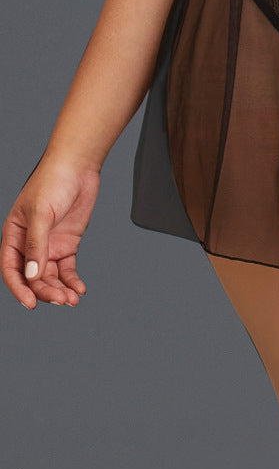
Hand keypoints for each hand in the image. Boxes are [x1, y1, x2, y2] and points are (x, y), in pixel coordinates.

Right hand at [1, 154, 99, 308]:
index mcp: (14, 235)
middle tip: (61, 300)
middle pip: (33, 277)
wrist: (79, 165)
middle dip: (45, 291)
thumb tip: (32, 275)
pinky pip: (66, 268)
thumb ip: (36, 245)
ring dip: (59, 289)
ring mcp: (49, 244)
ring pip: (50, 276)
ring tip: (72, 298)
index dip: (19, 288)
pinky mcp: (67, 243)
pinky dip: (71, 280)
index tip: (31, 303)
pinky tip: (79, 289)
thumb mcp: (41, 213)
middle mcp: (30, 243)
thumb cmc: (53, 180)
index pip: (11, 269)